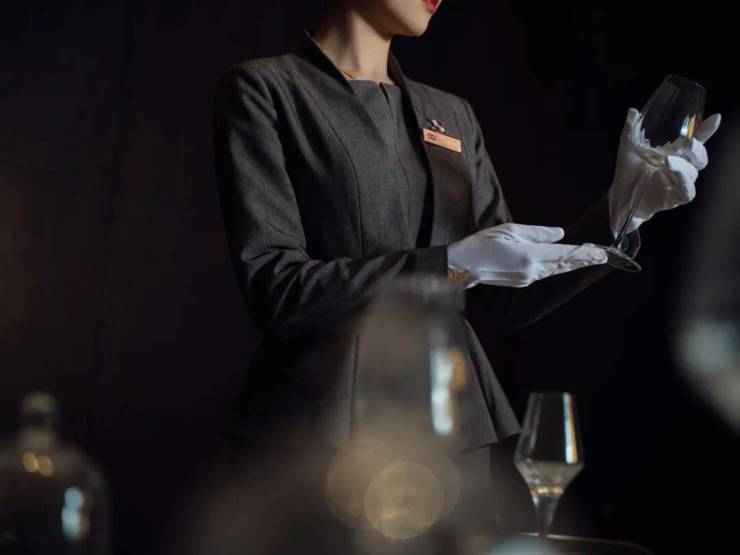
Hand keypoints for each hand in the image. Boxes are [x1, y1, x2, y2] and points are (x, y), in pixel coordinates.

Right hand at [448, 223, 608, 287]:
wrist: (461, 266)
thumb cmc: (481, 243)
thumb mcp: (510, 230)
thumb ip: (537, 233)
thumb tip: (560, 234)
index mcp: (530, 256)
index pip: (564, 253)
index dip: (585, 253)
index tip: (602, 252)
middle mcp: (532, 271)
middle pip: (563, 265)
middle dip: (583, 260)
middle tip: (602, 257)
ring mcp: (526, 279)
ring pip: (555, 270)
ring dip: (571, 264)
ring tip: (587, 260)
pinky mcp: (521, 282)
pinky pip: (544, 274)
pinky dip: (557, 268)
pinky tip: (563, 264)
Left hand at [608, 107, 720, 237]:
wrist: (619, 195)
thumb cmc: (628, 171)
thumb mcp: (628, 148)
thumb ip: (631, 130)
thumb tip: (632, 111)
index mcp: (675, 152)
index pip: (697, 139)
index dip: (707, 130)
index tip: (715, 119)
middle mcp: (682, 166)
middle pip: (700, 156)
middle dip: (697, 149)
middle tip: (689, 142)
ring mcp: (680, 182)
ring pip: (693, 172)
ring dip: (683, 165)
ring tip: (668, 160)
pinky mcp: (675, 198)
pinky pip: (687, 191)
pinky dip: (684, 182)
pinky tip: (676, 175)